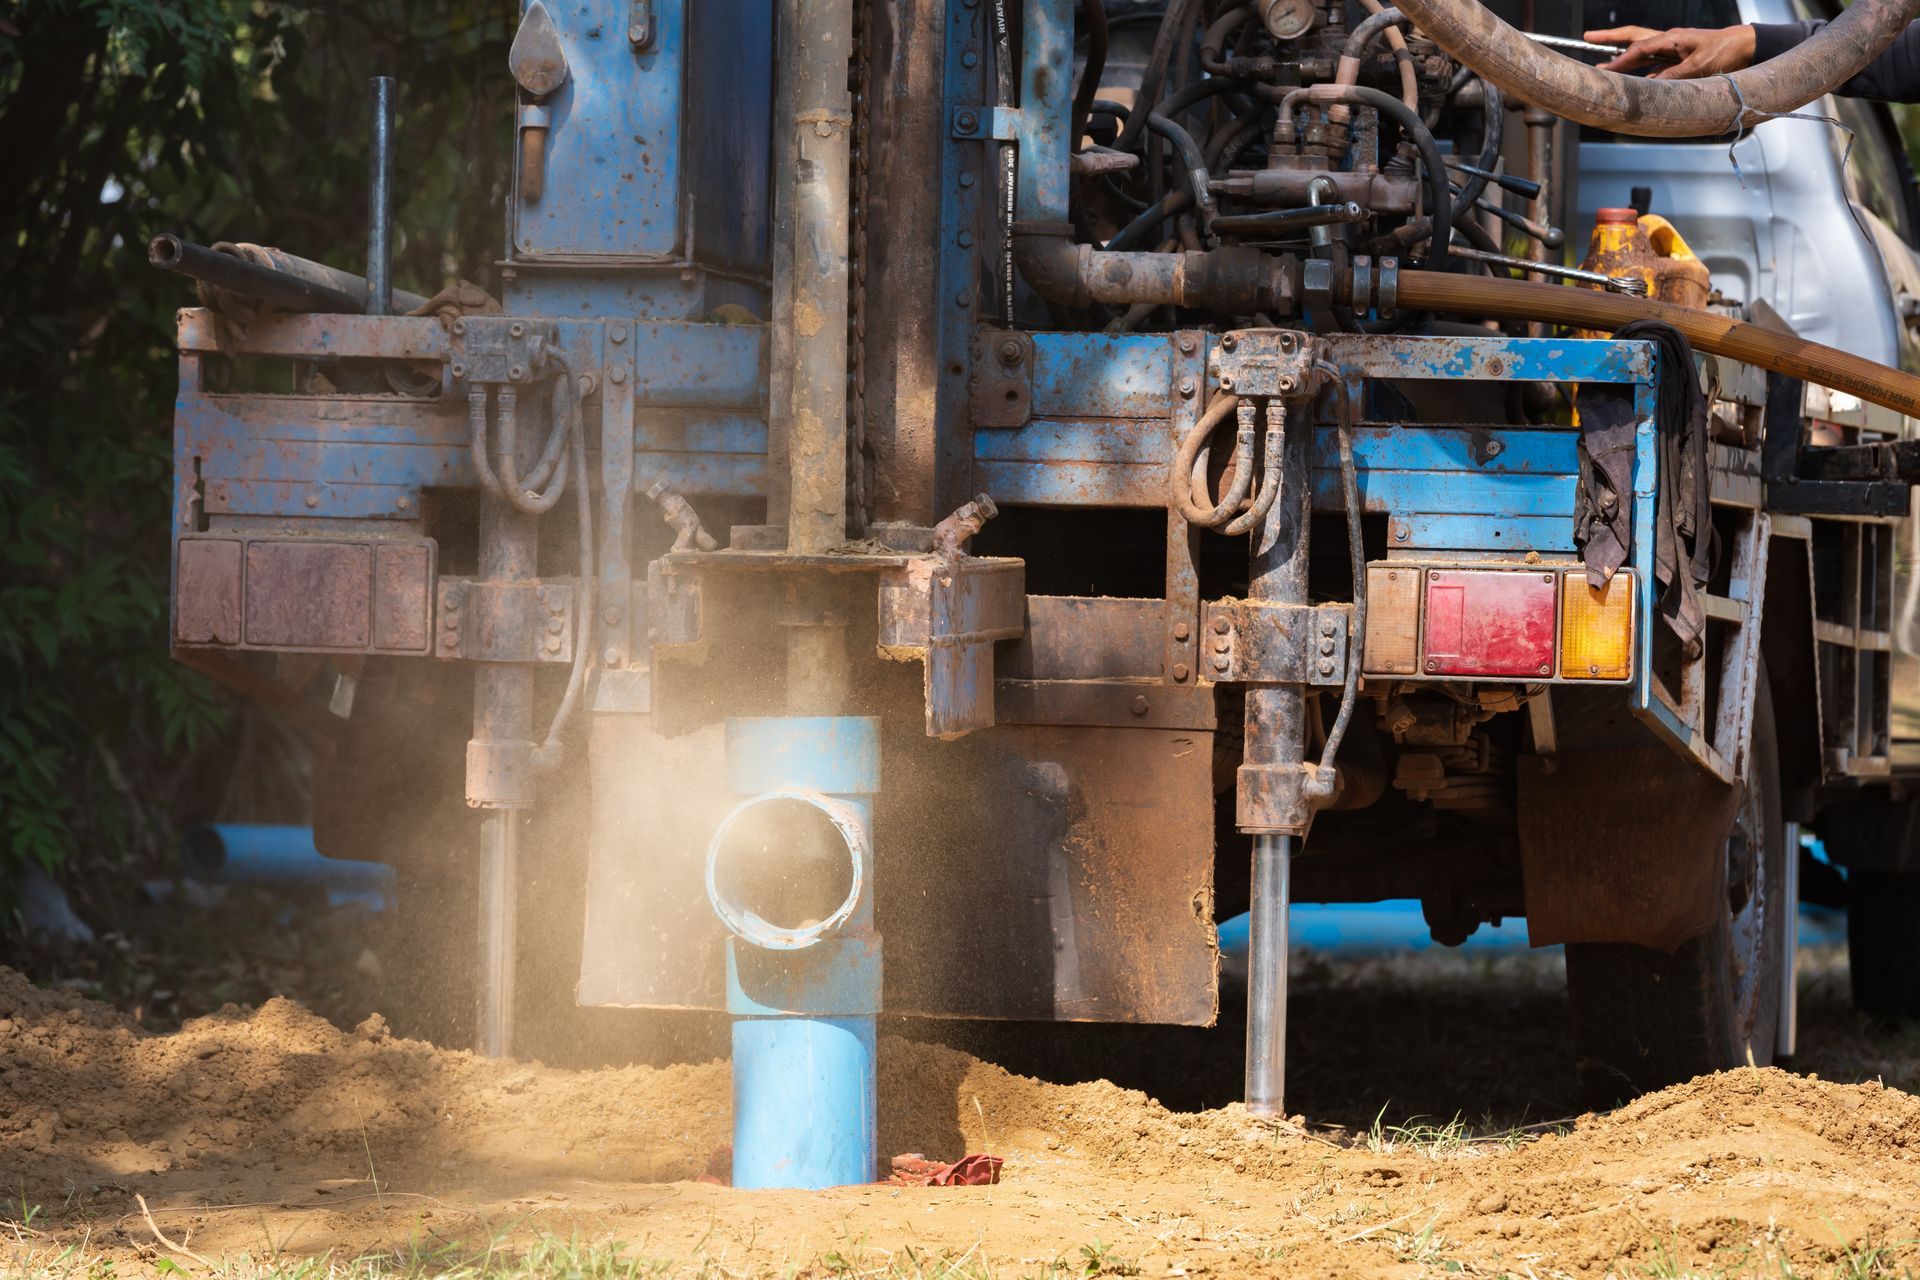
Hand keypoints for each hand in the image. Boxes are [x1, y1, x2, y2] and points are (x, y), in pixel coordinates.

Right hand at [1583, 24, 1758, 77]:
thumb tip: (1650, 84)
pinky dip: (1639, 71)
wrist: (1743, 47)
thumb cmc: (1723, 52)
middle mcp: (1668, 40)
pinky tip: (1630, 81)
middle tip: (1587, 37)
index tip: (1604, 72)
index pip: (1638, 49)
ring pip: (1639, 51)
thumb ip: (1673, 76)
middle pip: (1632, 38)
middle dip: (1609, 38)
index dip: (1619, 61)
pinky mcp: (1676, 58)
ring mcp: (1671, 48)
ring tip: (1602, 66)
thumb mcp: (1698, 66)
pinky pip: (1653, 65)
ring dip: (1620, 57)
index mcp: (1671, 39)